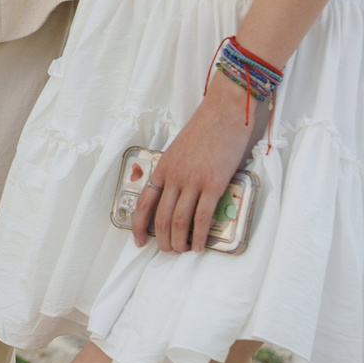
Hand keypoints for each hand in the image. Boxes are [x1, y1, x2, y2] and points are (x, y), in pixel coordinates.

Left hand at [135, 67, 263, 253]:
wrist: (225, 111)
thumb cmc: (205, 128)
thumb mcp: (180, 149)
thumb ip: (176, 171)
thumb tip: (177, 194)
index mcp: (163, 167)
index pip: (144, 202)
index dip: (139, 226)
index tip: (138, 240)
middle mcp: (174, 176)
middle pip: (161, 218)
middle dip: (162, 240)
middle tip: (167, 251)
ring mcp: (193, 181)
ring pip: (179, 221)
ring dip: (179, 242)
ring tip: (183, 251)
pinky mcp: (213, 184)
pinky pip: (202, 217)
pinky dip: (200, 235)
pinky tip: (200, 245)